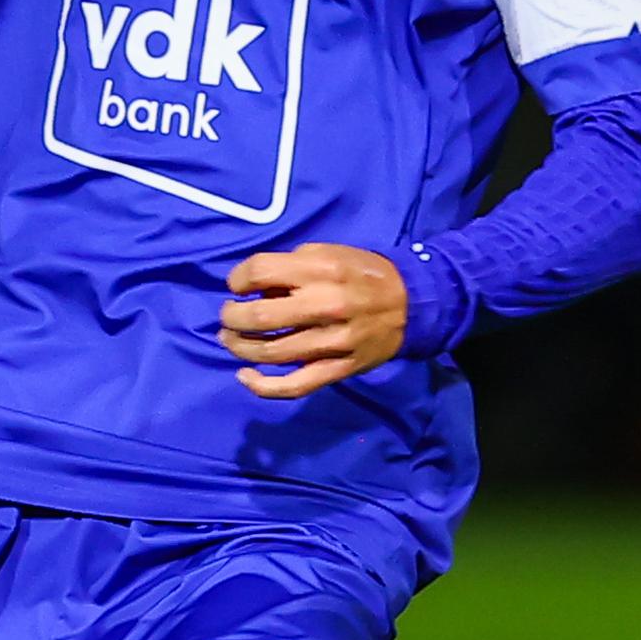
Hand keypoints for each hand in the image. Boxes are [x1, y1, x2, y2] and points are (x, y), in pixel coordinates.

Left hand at [217, 243, 407, 400]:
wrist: (412, 304)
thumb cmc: (364, 274)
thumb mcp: (329, 253)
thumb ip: (291, 266)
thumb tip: (254, 289)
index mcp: (321, 270)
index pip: (260, 272)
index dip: (237, 279)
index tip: (237, 286)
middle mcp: (325, 305)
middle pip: (259, 317)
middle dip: (232, 317)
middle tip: (228, 316)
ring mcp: (331, 342)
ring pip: (271, 353)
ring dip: (240, 347)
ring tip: (230, 339)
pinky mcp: (338, 369)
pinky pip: (295, 385)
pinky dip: (263, 386)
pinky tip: (245, 377)